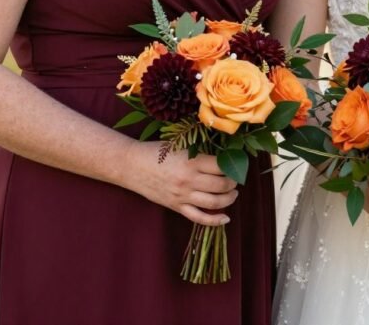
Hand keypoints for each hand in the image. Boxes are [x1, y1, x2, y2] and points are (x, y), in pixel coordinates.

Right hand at [121, 141, 238, 225]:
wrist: (131, 165)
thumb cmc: (156, 152)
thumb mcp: (181, 147)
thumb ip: (200, 154)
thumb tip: (224, 158)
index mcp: (192, 161)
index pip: (222, 166)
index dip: (233, 165)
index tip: (237, 164)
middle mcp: (189, 180)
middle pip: (222, 185)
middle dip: (233, 183)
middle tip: (235, 179)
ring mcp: (183, 195)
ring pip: (214, 202)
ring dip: (229, 199)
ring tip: (233, 194)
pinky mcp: (176, 206)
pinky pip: (199, 218)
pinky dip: (215, 220)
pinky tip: (226, 218)